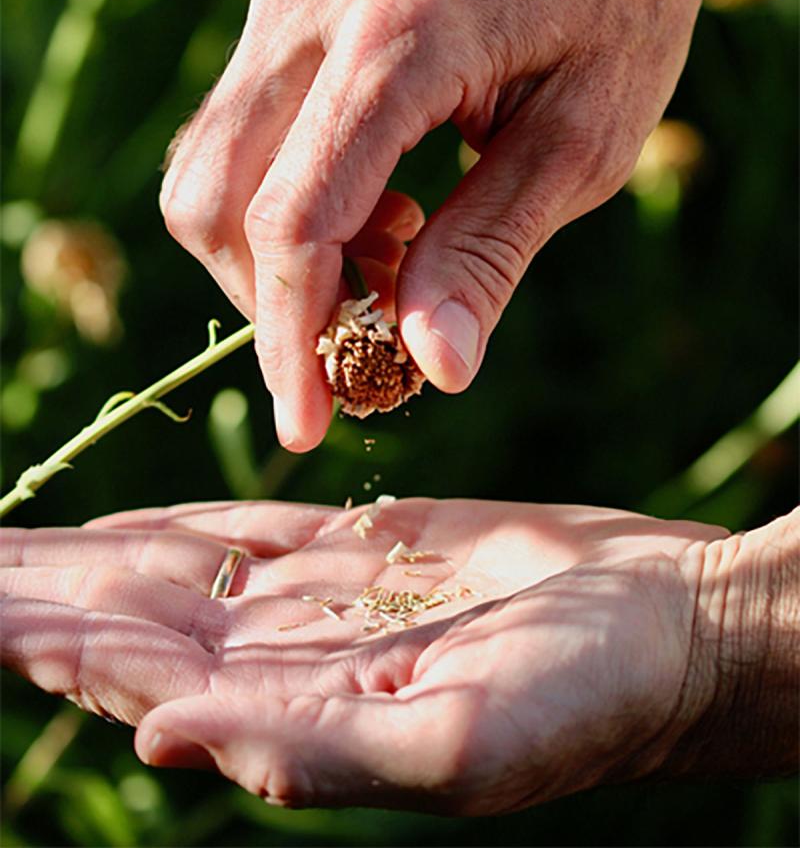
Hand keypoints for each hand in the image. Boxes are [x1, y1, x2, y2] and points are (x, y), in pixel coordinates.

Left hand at [2, 497, 734, 812]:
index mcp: (294, 712)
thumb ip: (309, 750)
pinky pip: (241, 536)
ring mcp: (320, 601)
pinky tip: (112, 530)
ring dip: (78, 562)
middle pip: (128, 622)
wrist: (664, 628)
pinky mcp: (362, 547)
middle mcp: (289, 661)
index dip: (43, 642)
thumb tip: (157, 742)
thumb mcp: (456, 744)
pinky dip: (167, 530)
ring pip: (169, 574)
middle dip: (32, 598)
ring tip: (2, 544)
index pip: (134, 674)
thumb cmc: (587, 699)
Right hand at [159, 0, 796, 452]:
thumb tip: (430, 365)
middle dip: (272, 301)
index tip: (310, 422)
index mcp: (399, 42)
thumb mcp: (585, 140)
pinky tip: (382, 202)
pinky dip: (286, 193)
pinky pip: (244, 121)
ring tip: (394, 261)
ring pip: (212, 163)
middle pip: (215, 199)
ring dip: (277, 249)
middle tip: (369, 337)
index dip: (291, 340)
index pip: (295, 222)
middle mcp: (314, 8)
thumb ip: (494, 250)